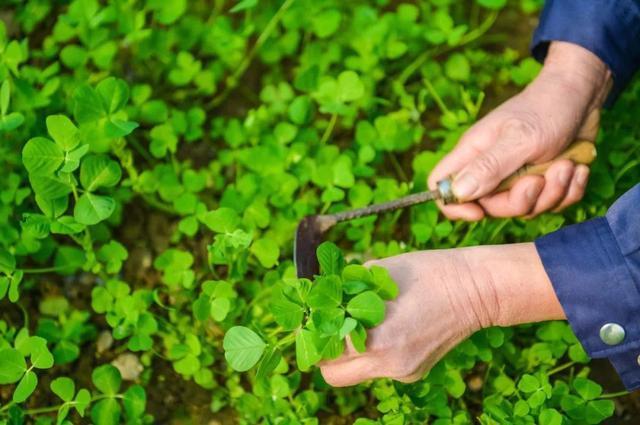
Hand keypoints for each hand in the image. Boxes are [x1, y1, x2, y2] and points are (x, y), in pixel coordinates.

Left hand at [320, 243, 564, 386]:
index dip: (313, 333)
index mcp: (377, 339)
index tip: (311, 318)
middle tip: (326, 326)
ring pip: (356, 373)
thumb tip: (318, 293)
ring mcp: (403, 372)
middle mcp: (388, 364)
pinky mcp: (414, 373)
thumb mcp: (377, 271)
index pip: (324, 352)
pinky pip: (380, 368)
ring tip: (358, 323)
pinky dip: (374, 352)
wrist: (475, 289)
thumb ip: (344, 288)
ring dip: (349, 353)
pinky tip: (388, 327)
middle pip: (333, 375)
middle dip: (324, 353)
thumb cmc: (426, 272)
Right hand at [428, 42, 611, 219]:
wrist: (584, 95)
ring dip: (553, 192)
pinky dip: (570, 190)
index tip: (480, 212)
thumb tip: (458, 192)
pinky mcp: (544, 181)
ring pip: (525, 208)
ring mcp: (518, 177)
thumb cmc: (547, 108)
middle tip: (539, 179)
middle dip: (520, 201)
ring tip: (566, 165)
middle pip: (489, 207)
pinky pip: (552, 204)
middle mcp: (491, 169)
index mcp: (474, 154)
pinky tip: (577, 168)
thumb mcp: (520, 139)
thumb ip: (489, 167)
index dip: (454, 206)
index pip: (442, 187)